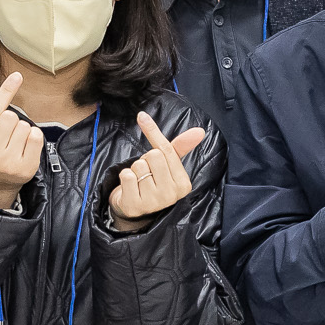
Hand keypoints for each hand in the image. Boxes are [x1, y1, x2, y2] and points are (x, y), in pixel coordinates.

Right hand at [0, 73, 41, 210]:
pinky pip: (36, 138)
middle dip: (12, 121)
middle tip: (6, 135)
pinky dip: (34, 137)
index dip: (6, 91)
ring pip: (24, 126)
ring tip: (14, 143)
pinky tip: (25, 147)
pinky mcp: (25, 169)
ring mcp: (7, 163)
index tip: (17, 76)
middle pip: (11, 117)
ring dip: (23, 130)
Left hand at [108, 110, 207, 229]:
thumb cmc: (154, 181)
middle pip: (153, 156)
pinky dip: (125, 177)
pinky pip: (127, 176)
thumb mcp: (168, 165)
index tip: (141, 116)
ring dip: (134, 170)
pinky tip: (131, 187)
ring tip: (139, 181)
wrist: (136, 208)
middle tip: (147, 172)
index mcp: (183, 184)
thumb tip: (200, 130)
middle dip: (145, 160)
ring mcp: (153, 202)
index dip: (153, 132)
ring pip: (138, 166)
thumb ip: (180, 147)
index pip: (167, 150)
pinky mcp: (135, 205)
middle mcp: (171, 195)